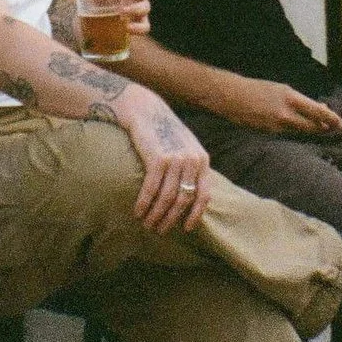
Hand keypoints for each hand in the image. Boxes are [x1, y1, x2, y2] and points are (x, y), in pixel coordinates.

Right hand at [118, 91, 211, 233]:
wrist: (146, 111)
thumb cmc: (165, 133)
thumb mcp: (186, 148)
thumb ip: (191, 170)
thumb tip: (190, 199)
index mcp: (202, 159)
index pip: (204, 195)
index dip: (195, 215)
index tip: (186, 229)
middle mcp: (192, 160)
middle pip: (184, 199)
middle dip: (171, 219)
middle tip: (160, 230)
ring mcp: (176, 159)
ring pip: (167, 198)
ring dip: (156, 215)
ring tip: (147, 224)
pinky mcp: (158, 158)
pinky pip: (151, 189)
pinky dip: (144, 204)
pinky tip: (137, 212)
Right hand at [219, 76, 341, 135]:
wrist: (232, 96)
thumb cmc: (257, 88)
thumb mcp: (281, 89)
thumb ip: (299, 100)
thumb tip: (318, 108)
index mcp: (290, 97)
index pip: (316, 111)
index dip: (330, 118)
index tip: (341, 123)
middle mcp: (285, 113)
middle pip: (311, 126)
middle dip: (323, 128)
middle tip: (333, 128)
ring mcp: (276, 125)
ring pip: (300, 131)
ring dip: (310, 129)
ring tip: (318, 126)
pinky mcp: (268, 132)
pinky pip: (287, 133)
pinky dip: (294, 130)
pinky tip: (295, 126)